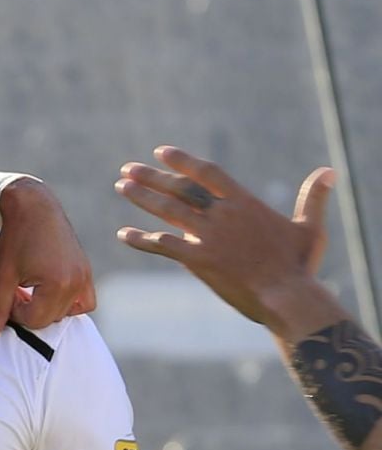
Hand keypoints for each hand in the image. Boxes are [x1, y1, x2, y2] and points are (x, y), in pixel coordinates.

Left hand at [0, 176, 96, 337]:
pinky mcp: (87, 271)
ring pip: (67, 313)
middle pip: (51, 319)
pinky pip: (84, 302)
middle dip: (30, 311)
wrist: (34, 206)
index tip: (8, 294)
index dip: (16, 312)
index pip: (35, 320)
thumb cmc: (16, 237)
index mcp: (57, 284)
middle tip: (17, 290)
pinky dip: (68, 303)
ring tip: (30, 289)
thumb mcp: (4, 274)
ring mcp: (85, 277)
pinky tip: (49, 291)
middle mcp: (77, 282)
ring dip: (47, 308)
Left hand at [115, 146, 333, 325]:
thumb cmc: (300, 265)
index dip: (183, 161)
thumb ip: (313, 199)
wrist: (287, 296)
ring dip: (142, 198)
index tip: (161, 152)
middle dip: (152, 176)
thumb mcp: (309, 228)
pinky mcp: (199, 260)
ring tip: (121, 187)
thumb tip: (329, 172)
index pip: (207, 172)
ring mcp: (209, 236)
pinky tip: (123, 235)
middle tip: (128, 168)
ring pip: (168, 211)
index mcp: (245, 203)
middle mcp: (223, 214)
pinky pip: (163, 246)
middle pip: (180, 189)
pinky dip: (141, 240)